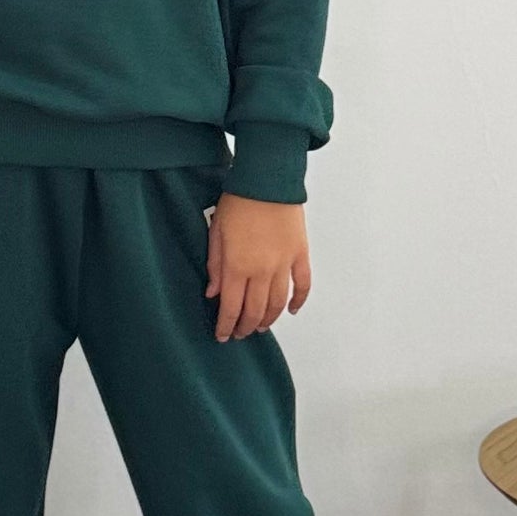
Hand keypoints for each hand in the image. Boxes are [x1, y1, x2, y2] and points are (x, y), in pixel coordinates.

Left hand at [205, 193, 309, 342]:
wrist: (268, 180)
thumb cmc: (238, 200)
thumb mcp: (216, 232)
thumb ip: (215, 265)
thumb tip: (214, 293)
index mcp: (238, 266)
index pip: (231, 307)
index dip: (226, 325)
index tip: (223, 336)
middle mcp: (262, 270)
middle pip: (255, 310)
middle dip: (246, 326)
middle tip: (240, 333)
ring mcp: (284, 264)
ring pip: (278, 303)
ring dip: (269, 319)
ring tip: (261, 327)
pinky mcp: (300, 254)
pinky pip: (303, 284)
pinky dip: (299, 301)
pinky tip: (293, 311)